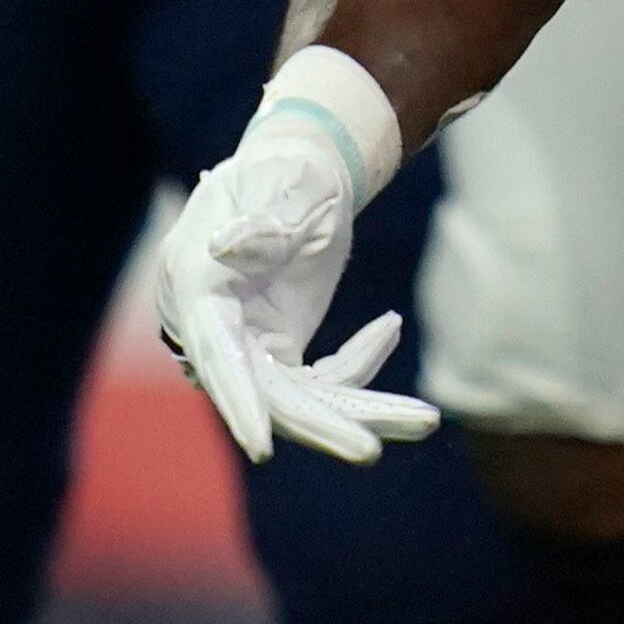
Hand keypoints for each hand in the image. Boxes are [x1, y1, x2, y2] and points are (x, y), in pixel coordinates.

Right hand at [156, 60, 436, 465]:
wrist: (299, 180)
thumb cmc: (286, 173)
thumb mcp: (280, 184)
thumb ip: (261, 220)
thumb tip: (226, 245)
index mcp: (198, 288)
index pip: (218, 356)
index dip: (238, 402)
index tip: (261, 448)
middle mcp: (215, 331)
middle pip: (268, 397)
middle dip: (323, 425)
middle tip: (371, 450)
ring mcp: (249, 348)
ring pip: (302, 403)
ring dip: (362, 413)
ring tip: (424, 420)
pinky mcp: (280, 355)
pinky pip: (322, 384)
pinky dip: (362, 364)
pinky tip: (389, 328)